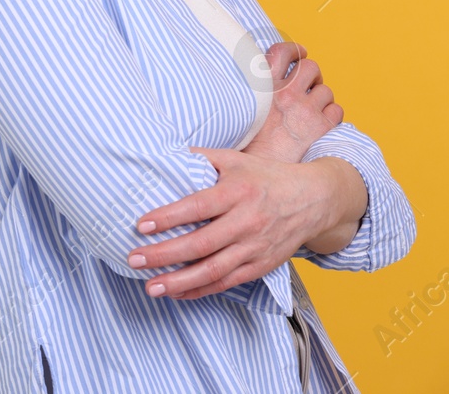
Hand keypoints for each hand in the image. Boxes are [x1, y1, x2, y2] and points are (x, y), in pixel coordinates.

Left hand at [127, 147, 338, 299]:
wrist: (314, 199)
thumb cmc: (265, 176)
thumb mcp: (234, 160)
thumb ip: (200, 158)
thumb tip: (161, 155)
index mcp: (237, 192)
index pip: (197, 207)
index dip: (168, 217)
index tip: (141, 225)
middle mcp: (247, 222)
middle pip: (201, 243)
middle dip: (164, 254)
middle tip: (134, 259)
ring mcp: (255, 247)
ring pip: (214, 270)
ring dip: (180, 281)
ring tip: (151, 286)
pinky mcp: (261, 265)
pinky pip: (228, 282)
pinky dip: (201, 290)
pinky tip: (177, 292)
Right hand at [242, 42, 342, 163]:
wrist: (259, 169)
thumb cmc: (246, 142)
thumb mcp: (241, 107)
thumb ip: (253, 89)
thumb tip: (265, 78)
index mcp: (263, 85)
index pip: (283, 51)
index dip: (295, 50)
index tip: (300, 54)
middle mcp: (285, 92)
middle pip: (310, 67)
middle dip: (313, 75)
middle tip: (309, 86)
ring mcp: (305, 109)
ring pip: (326, 90)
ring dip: (322, 98)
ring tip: (312, 110)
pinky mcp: (322, 126)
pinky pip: (336, 110)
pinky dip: (331, 115)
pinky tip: (320, 124)